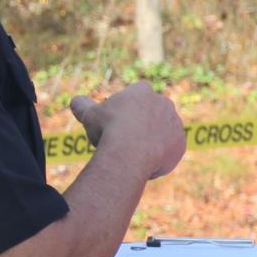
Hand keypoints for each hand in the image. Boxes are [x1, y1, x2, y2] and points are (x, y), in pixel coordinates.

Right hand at [70, 83, 185, 180]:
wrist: (129, 151)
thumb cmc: (108, 130)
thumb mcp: (89, 116)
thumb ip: (82, 106)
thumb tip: (75, 101)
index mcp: (143, 91)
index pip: (135, 96)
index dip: (124, 110)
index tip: (115, 123)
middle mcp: (164, 103)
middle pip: (151, 114)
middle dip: (141, 124)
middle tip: (125, 140)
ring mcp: (175, 123)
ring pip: (162, 132)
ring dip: (152, 141)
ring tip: (135, 155)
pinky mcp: (181, 143)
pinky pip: (171, 150)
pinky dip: (161, 157)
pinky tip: (146, 166)